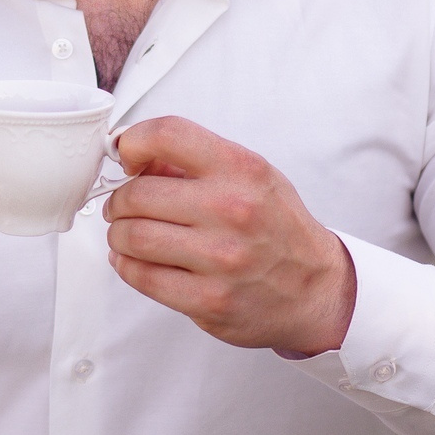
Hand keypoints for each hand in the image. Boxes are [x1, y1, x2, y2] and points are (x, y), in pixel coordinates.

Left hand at [101, 117, 357, 353]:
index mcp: (242, 170)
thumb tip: (136, 157)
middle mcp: (232, 210)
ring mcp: (220, 258)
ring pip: (132, 237)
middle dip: (119, 200)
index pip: (167, 135)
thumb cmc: (278, 228)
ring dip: (119, 235)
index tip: (127, 156)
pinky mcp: (208, 299)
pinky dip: (127, 266)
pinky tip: (136, 260)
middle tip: (123, 207)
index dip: (133, 142)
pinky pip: (141, 277)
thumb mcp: (251, 176)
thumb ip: (195, 161)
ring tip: (128, 234)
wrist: (316, 288)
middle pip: (137, 193)